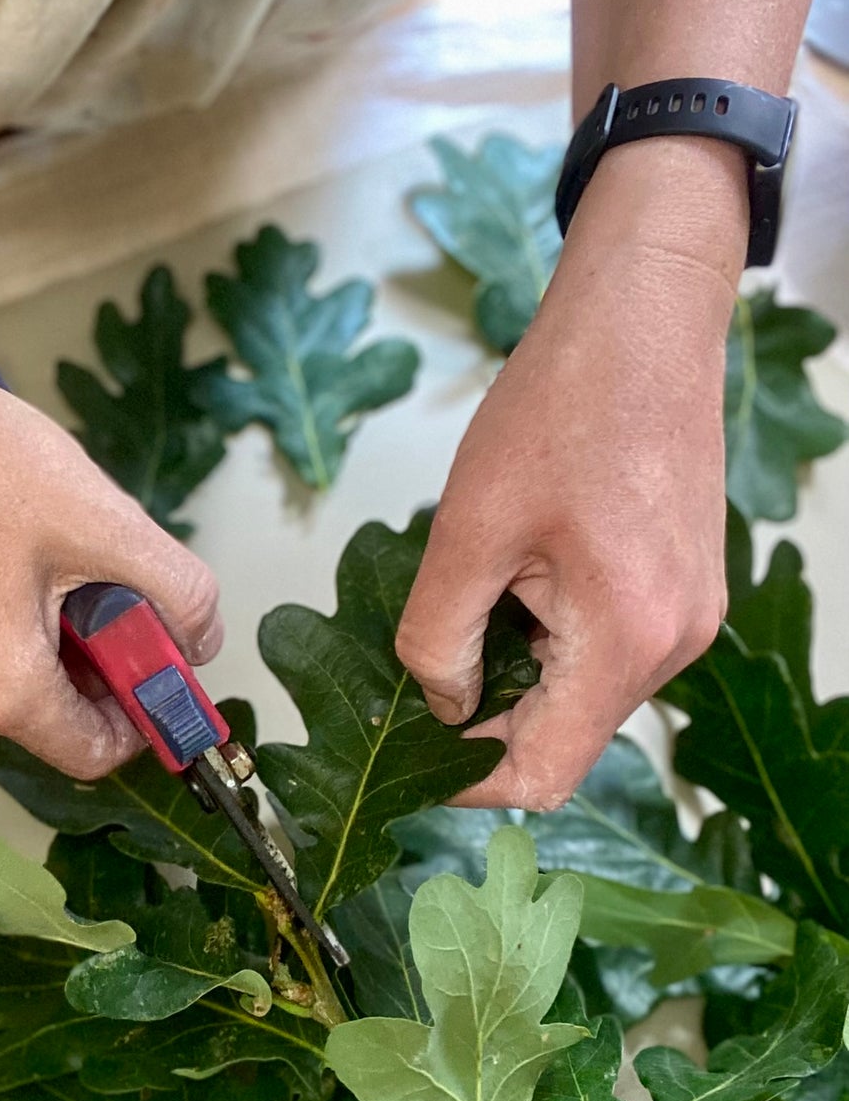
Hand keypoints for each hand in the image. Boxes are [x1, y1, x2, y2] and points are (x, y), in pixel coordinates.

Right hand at [0, 91, 219, 778]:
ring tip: (32, 535)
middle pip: (46, 710)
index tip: (156, 641)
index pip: (96, 752)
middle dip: (88, 649)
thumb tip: (203, 639)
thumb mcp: (98, 518)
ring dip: (37, 623)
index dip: (143, 703)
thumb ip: (176, 589)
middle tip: (92, 562)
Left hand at [395, 140, 745, 809]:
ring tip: (475, 591)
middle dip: (487, 716)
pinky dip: (550, 637)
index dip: (468, 780)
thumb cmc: (560, 405)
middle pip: (566, 736)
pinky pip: (607, 649)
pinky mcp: (684, 588)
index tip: (411, 754)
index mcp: (627, 638)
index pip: (544, 771)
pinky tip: (518, 574)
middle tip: (420, 664)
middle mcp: (675, 643)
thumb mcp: (468, 528)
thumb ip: (441, 637)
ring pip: (584, 692)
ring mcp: (689, 617)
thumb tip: (442, 707)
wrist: (642, 320)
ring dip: (518, 669)